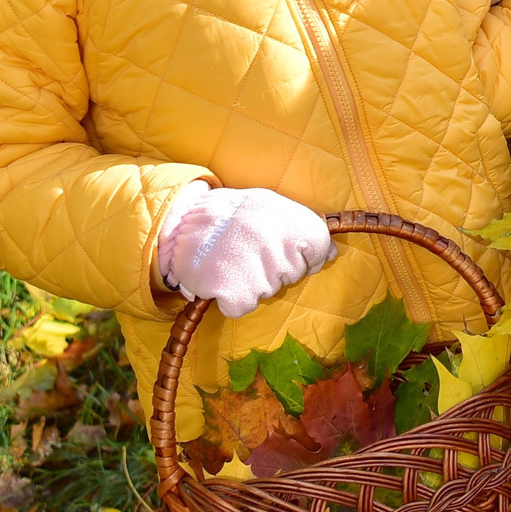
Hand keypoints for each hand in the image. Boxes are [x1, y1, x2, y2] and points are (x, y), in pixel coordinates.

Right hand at [156, 183, 337, 318]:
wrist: (179, 220)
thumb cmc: (229, 213)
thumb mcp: (269, 205)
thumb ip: (302, 228)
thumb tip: (332, 254)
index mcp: (292, 221)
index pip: (320, 248)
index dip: (306, 252)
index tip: (284, 246)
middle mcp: (280, 248)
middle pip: (292, 274)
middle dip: (273, 267)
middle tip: (246, 248)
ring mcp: (259, 274)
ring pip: (267, 291)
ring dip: (250, 282)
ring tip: (230, 258)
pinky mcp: (236, 294)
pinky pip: (242, 306)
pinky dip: (230, 298)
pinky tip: (219, 276)